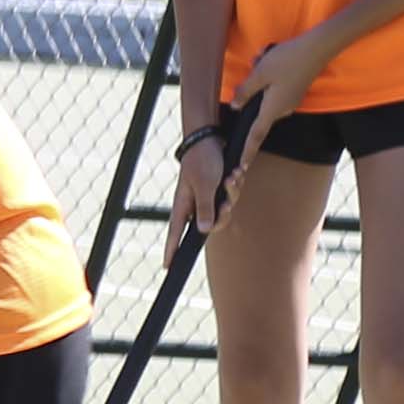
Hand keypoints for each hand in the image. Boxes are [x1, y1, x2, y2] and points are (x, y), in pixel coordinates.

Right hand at [168, 113, 235, 238]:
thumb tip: (203, 231)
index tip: (167, 266)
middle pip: (212, 224)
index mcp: (184, 203)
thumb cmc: (203, 159)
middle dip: (224, 214)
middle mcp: (196, 203)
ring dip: (233, 193)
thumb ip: (205, 208)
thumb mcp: (205, 185)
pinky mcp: (220, 188)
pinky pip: (232, 195)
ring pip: (226, 209)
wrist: (211, 137)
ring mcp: (209, 196)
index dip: (171, 249)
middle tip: (227, 203)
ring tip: (233, 176)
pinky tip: (236, 172)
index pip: (175, 231)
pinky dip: (236, 184)